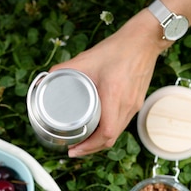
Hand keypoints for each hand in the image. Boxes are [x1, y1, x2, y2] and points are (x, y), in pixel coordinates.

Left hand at [51, 9, 168, 156]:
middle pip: (110, 139)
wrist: (144, 40)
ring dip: (100, 141)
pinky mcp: (137, 102)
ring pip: (117, 133)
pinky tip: (99, 128)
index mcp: (114, 96)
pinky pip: (122, 123)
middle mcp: (127, 105)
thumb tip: (46, 79)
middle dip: (91, 148)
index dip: (89, 147)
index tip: (74, 149)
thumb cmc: (119, 48)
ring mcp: (134, 105)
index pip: (106, 134)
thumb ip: (64, 68)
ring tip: (84, 141)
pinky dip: (109, 130)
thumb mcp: (87, 58)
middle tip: (74, 149)